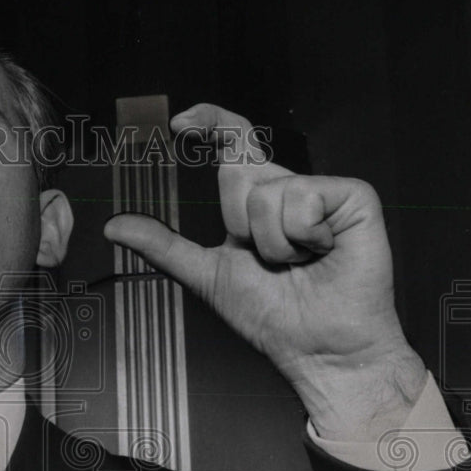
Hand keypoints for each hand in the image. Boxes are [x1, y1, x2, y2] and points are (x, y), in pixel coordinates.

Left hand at [103, 104, 426, 440]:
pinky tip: (321, 253)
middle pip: (239, 172)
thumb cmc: (273, 316)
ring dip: (273, 242)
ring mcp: (321, 191)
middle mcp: (287, 189)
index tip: (181, 125)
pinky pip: (304, 197)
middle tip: (267, 259)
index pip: (234, 143)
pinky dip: (303, 236)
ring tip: (296, 264)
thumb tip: (117, 227)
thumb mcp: (205, 275)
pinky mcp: (353, 197)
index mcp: (256, 202)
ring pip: (269, 190)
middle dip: (240, 226)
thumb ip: (162, 245)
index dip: (211, 122)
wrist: (317, 348)